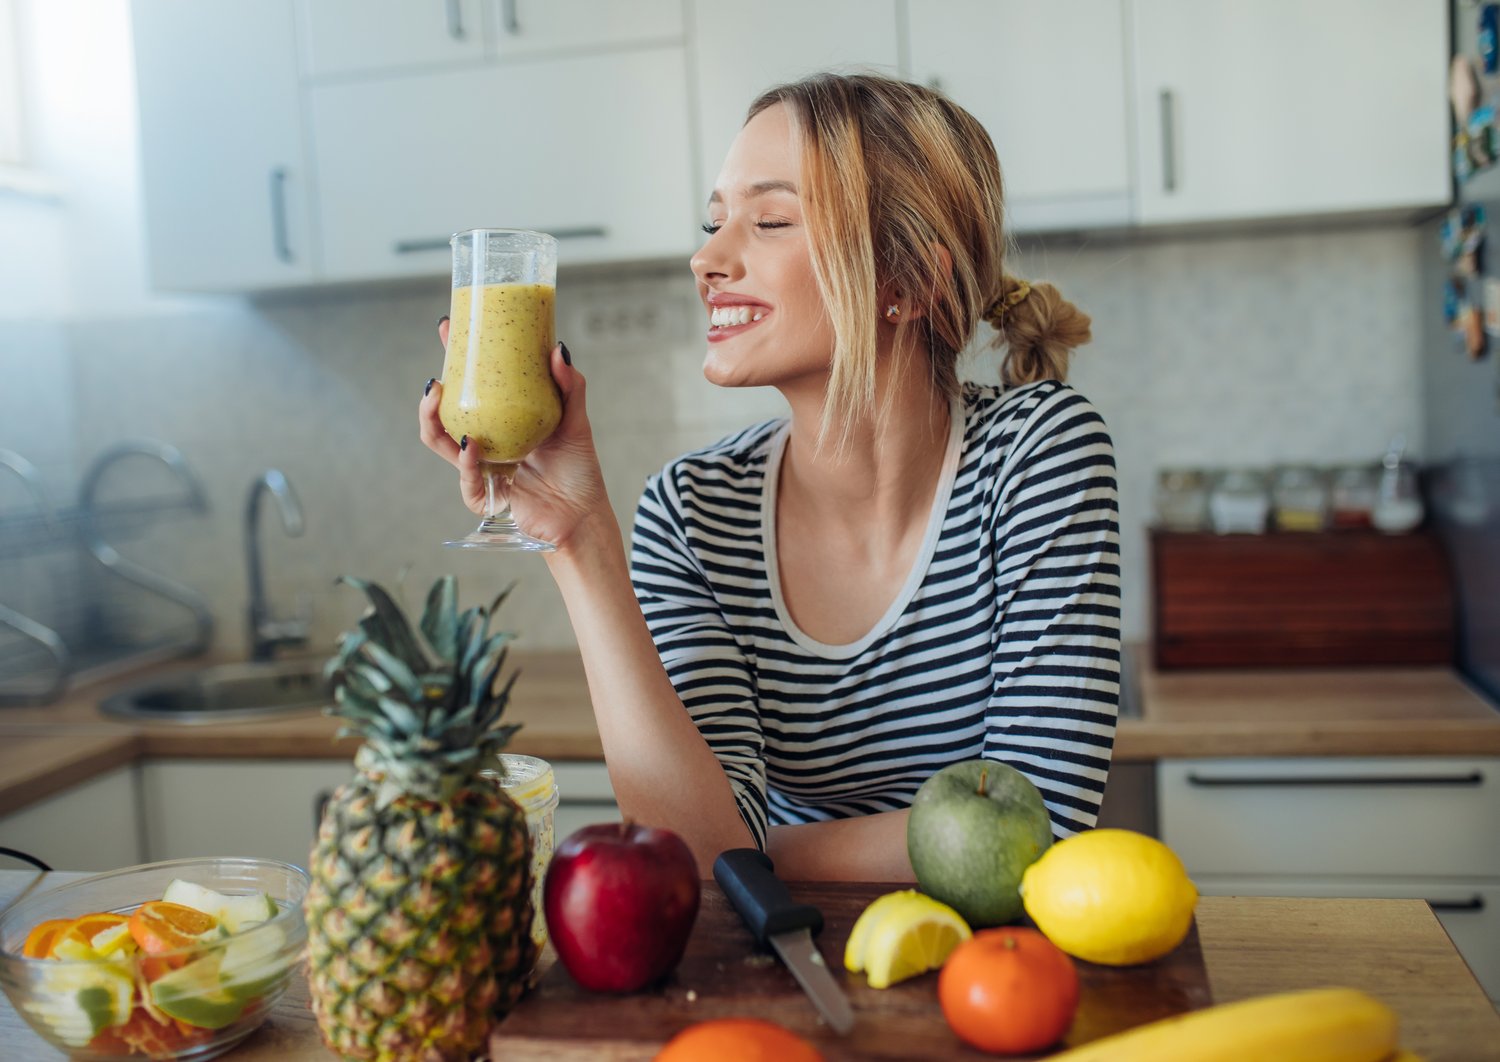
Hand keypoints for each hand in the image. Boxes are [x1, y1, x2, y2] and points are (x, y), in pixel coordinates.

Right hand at [419, 319, 611, 548]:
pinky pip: (468, 480)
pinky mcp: (488, 496)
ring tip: (438, 401)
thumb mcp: (576, 421)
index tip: (448, 329)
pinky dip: (467, 463)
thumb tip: (558, 349)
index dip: (456, 360)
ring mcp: (484, 470)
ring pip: (443, 446)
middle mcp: (488, 444)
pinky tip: (471, 446)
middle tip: (435, 378)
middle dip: (432, 397)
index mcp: (502, 422)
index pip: (472, 387)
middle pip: (446, 417)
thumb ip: (570, 387)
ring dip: (434, 424)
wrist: (584, 515)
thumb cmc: (578, 469)